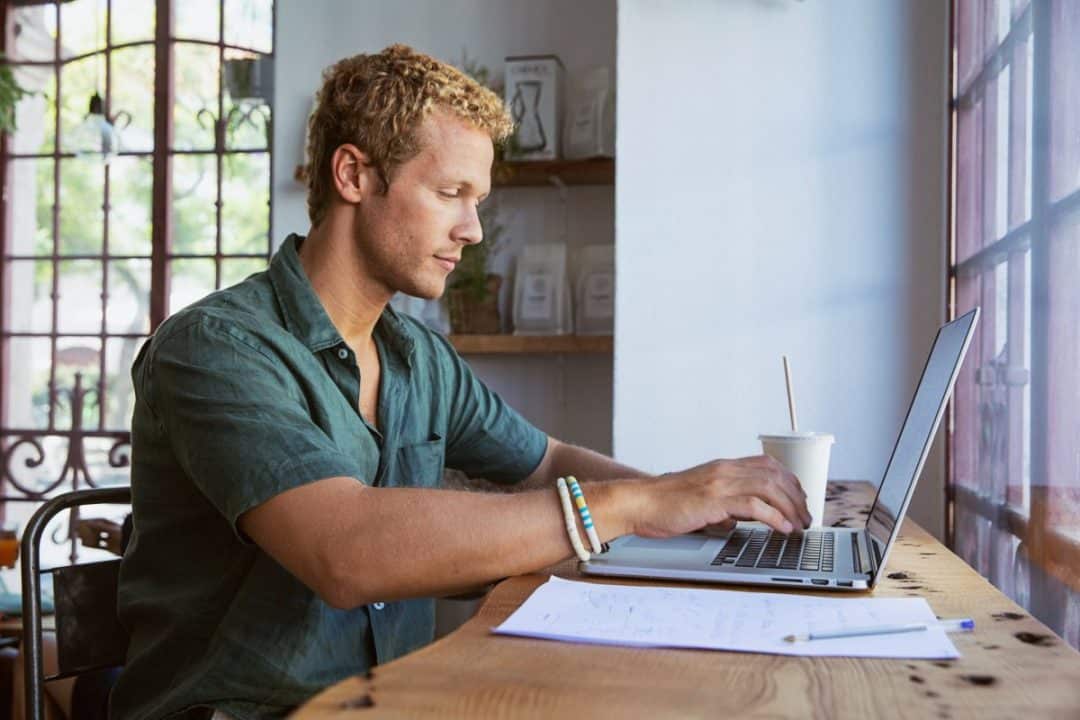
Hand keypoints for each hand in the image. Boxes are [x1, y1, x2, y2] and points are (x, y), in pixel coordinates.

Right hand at [630, 455, 810, 537]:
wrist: (640, 503)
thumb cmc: (665, 504)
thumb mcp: (702, 498)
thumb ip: (725, 502)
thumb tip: (744, 516)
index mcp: (723, 467)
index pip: (767, 465)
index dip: (790, 481)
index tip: (800, 499)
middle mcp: (725, 470)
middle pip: (775, 475)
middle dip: (797, 497)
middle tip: (806, 517)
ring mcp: (719, 483)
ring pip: (769, 488)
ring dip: (790, 508)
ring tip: (799, 525)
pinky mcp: (714, 500)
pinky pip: (754, 506)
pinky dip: (774, 517)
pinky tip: (782, 528)